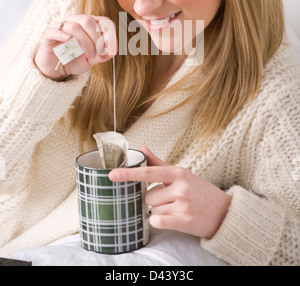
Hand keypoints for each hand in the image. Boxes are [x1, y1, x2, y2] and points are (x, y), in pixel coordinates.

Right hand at [34, 15, 116, 80]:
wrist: (56, 69)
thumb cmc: (75, 60)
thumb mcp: (92, 59)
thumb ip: (102, 55)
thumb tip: (112, 51)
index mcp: (89, 24)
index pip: (104, 21)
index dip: (110, 34)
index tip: (112, 49)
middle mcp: (75, 21)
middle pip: (88, 21)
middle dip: (98, 38)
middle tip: (100, 53)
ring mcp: (61, 27)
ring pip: (74, 27)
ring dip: (85, 42)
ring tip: (90, 55)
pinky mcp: (48, 35)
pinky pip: (54, 31)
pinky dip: (62, 34)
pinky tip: (69, 40)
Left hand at [109, 146, 231, 238]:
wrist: (224, 212)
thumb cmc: (199, 191)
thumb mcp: (182, 175)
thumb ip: (159, 163)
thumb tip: (142, 148)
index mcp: (178, 173)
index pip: (149, 171)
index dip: (129, 174)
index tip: (112, 175)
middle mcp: (181, 186)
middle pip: (149, 196)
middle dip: (156, 201)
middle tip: (173, 201)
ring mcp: (183, 203)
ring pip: (153, 210)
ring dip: (161, 212)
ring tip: (178, 210)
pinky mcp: (185, 220)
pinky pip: (158, 221)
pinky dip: (161, 222)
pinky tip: (174, 220)